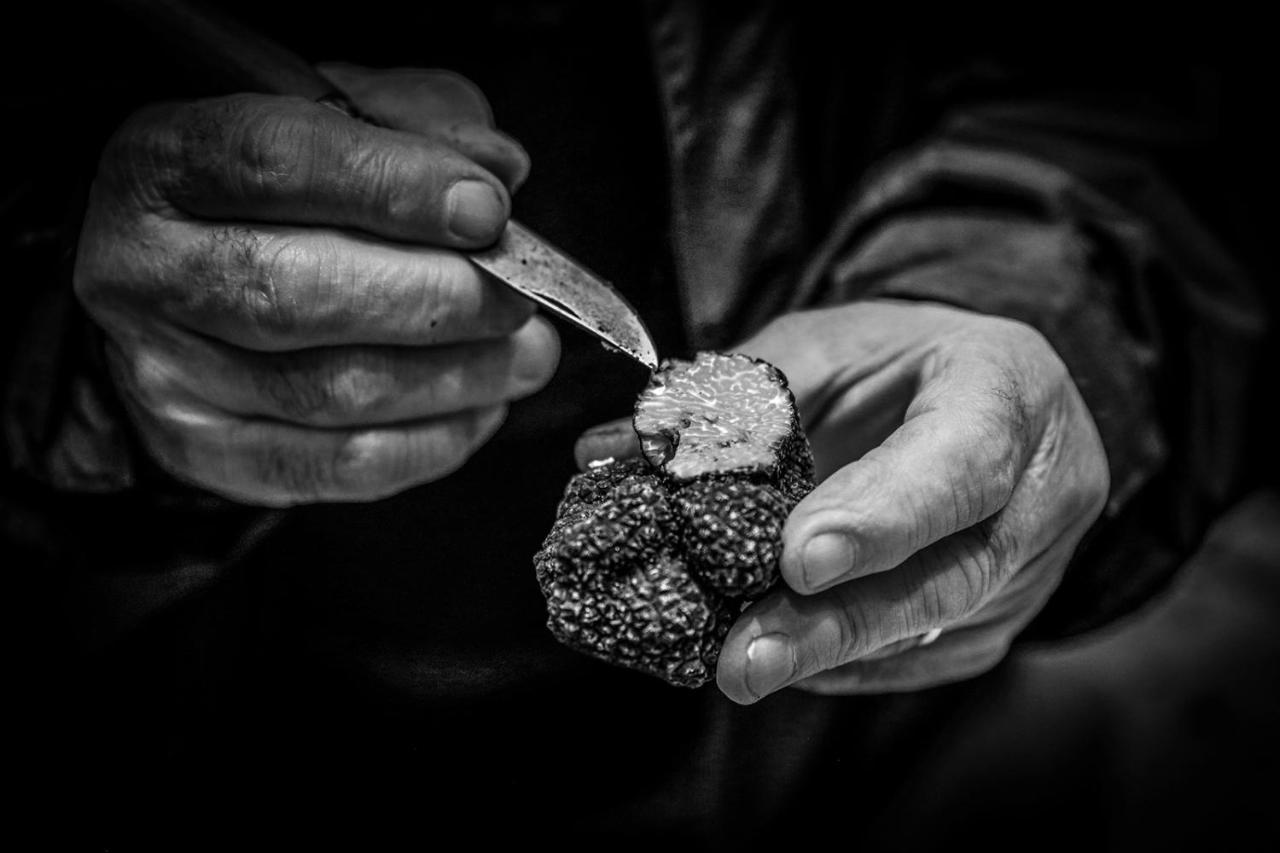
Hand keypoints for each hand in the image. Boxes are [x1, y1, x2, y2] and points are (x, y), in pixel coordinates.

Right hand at [74, 65, 558, 504]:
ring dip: (455, 377)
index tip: (488, 211)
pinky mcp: (207, 453)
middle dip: (439, 300)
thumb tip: (498, 169)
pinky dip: (429, 444)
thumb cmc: (281, 189)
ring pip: (329, 391)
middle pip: (299, 292)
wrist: (185, 274)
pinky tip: (479, 408)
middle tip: (523, 299)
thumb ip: (418, 122)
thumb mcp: (338, 113)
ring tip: (527, 356)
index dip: (394, 188)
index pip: (274, 163)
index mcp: (163, 160)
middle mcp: (142, 270)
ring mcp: (166, 374)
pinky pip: (336, 467)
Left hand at [575, 300, 1107, 699]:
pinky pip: (914, 660)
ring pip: (927, 633)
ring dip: (826, 655)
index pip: (959, 462)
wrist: (995, 402)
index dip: (881, 516)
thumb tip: (609, 450)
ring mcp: (1026, 574)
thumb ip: (734, 395)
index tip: (797, 560)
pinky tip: (780, 653)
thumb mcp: (830, 342)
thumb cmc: (904, 364)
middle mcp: (1039, 493)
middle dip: (836, 623)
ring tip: (739, 663)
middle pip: (946, 576)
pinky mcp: (994, 628)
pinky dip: (839, 663)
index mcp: (1007, 391)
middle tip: (745, 657)